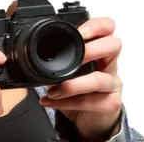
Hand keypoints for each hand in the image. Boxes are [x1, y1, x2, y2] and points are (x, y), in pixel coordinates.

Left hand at [39, 17, 123, 141]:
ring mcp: (112, 83)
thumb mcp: (67, 67)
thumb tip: (28, 49)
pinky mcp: (110, 104)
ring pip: (100, 79)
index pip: (108, 27)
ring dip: (73, 85)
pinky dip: (67, 102)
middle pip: (114, 45)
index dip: (96, 25)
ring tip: (54, 89)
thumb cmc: (78, 87)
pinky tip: (52, 100)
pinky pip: (90, 102)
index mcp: (99, 48)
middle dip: (91, 49)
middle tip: (72, 60)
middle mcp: (109, 63)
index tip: (79, 32)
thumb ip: (56, 56)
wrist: (88, 117)